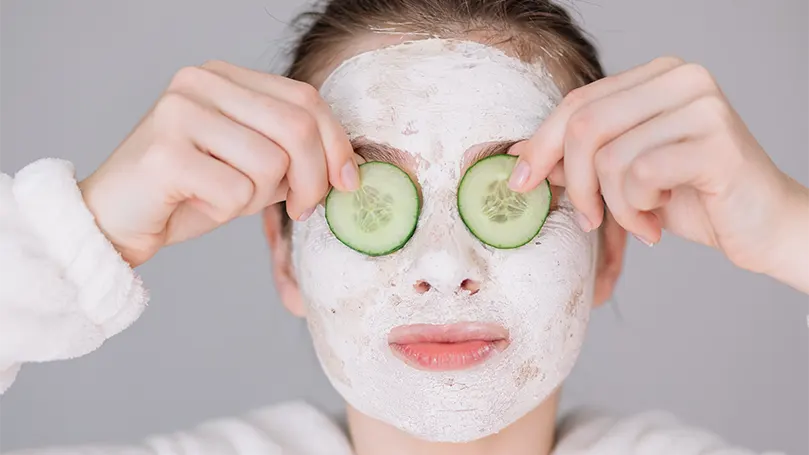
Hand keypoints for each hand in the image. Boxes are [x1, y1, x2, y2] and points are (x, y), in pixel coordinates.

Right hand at [79, 61, 358, 266]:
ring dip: (259, 197)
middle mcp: (199, 82)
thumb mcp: (250, 164)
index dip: (337, 143)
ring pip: (271, 163)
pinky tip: (197, 203)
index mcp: (223, 77)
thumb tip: (347, 168)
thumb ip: (290, 152)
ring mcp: (179, 112)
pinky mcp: (165, 153)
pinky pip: (236, 192)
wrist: (114, 222)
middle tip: (303, 209)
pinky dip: (228, 211)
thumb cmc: (187, 193)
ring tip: (225, 198)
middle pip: (297, 127)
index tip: (347, 182)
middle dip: (313, 179)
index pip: (305, 99)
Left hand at [508, 57, 802, 277]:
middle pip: (585, 124)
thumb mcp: (624, 173)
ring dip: (613, 206)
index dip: (540, 144)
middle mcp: (681, 79)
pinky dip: (636, 211)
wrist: (762, 226)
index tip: (520, 182)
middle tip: (587, 219)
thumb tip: (518, 154)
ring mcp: (702, 106)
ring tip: (638, 220)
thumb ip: (580, 157)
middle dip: (575, 182)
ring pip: (609, 157)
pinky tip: (657, 221)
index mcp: (656, 76)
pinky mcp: (716, 142)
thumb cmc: (693, 197)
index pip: (578, 102)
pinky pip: (640, 175)